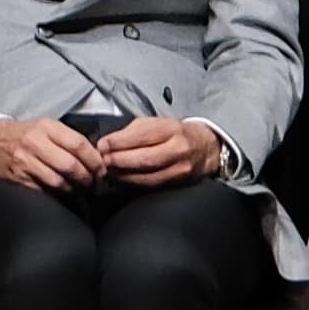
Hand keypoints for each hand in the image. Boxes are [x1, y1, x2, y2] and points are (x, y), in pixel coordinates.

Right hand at [0, 110, 103, 194]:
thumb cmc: (22, 134)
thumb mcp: (44, 126)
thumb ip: (66, 138)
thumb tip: (93, 154)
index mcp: (46, 127)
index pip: (78, 144)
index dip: (94, 159)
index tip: (101, 167)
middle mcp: (36, 143)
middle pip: (70, 165)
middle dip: (87, 177)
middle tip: (93, 181)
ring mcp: (26, 162)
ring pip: (58, 180)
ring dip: (74, 187)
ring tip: (80, 187)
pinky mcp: (20, 178)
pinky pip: (45, 189)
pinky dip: (58, 192)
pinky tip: (64, 190)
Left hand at [94, 113, 225, 191]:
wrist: (206, 149)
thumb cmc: (176, 134)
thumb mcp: (157, 123)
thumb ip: (133, 131)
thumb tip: (108, 143)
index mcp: (172, 129)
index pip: (143, 135)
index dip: (119, 142)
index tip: (102, 145)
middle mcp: (178, 150)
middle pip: (145, 159)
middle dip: (119, 161)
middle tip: (103, 161)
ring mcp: (179, 170)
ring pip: (147, 177)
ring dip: (123, 176)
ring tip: (109, 172)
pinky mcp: (177, 184)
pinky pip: (151, 186)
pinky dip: (132, 184)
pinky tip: (121, 180)